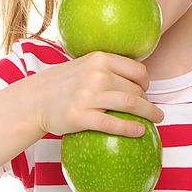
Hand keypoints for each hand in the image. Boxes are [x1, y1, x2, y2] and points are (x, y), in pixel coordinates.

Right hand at [31, 51, 164, 137]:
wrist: (35, 100)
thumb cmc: (64, 84)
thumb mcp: (84, 65)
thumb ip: (107, 67)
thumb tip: (138, 76)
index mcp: (99, 59)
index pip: (137, 70)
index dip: (146, 82)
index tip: (145, 90)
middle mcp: (96, 75)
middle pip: (135, 89)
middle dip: (146, 101)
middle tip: (150, 110)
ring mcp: (88, 96)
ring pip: (130, 105)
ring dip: (149, 113)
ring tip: (156, 119)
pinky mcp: (80, 117)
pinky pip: (112, 124)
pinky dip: (130, 128)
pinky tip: (140, 132)